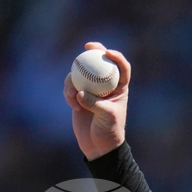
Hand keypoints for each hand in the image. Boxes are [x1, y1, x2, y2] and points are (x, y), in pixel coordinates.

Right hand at [65, 42, 131, 160]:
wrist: (98, 144)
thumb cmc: (109, 130)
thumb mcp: (106, 117)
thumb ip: (94, 103)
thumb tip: (80, 92)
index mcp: (120, 88)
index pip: (122, 68)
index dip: (117, 57)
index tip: (108, 52)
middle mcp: (106, 86)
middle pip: (101, 63)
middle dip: (95, 51)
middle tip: (87, 46)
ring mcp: (91, 90)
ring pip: (81, 74)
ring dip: (74, 80)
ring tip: (73, 95)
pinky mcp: (79, 96)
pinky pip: (71, 87)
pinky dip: (69, 94)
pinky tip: (73, 105)